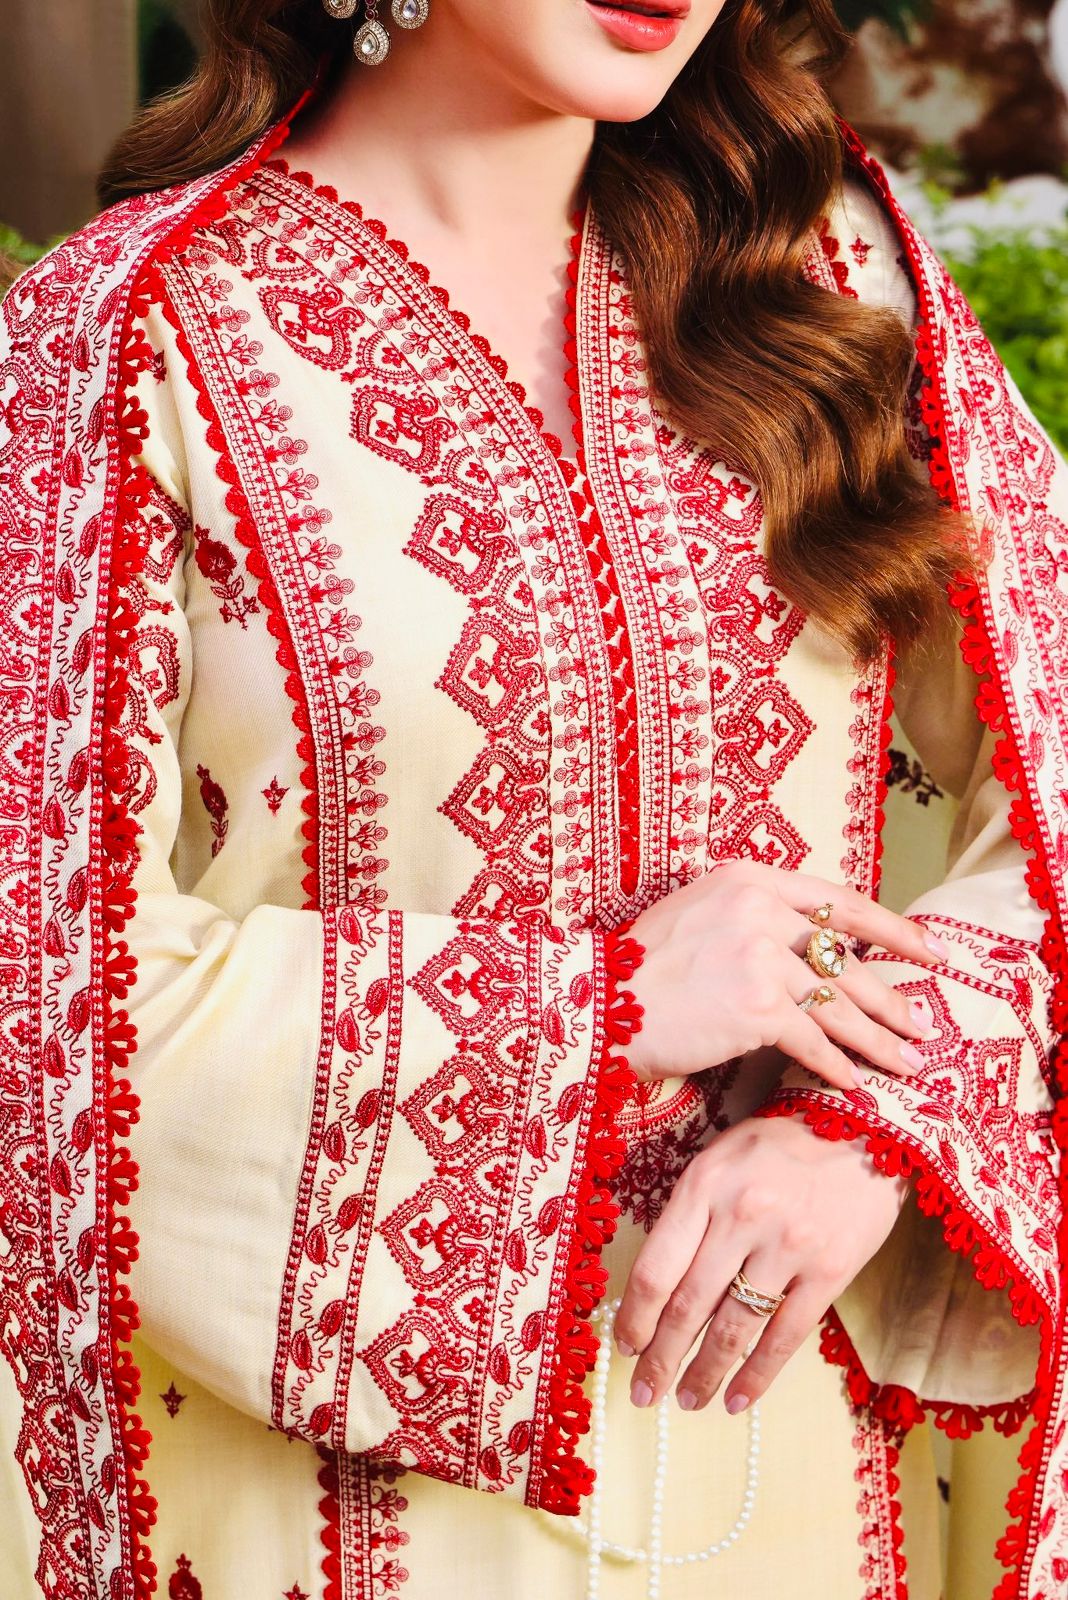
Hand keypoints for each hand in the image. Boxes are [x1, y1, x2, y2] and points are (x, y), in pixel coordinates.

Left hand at [614, 1114, 906, 1413]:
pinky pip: (786, 1335)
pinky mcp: (831, 1270)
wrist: (867, 1128)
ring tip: (685, 1400)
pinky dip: (757, 1375)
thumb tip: (659, 1289)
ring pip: (734, 1328)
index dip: (635, 1318)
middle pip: (689, 1306)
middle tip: (642, 1395)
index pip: (657, 1268)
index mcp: (705, 1185)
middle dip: (661, 1359)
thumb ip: (690, 1214)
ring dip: (704, 1373)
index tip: (625, 1346)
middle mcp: (743, 1216)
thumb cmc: (781, 1144)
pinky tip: (737, 1400)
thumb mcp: (722, 1158)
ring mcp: (789, 1246)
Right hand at [625, 860, 944, 1093]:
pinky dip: (835, 1065)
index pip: (841, 901)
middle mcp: (761, 908)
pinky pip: (812, 1040)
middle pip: (847, 959)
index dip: (893, 930)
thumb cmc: (639, 968)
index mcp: (750, 878)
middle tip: (922, 1024)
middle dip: (892, 998)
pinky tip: (853, 1084)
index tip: (930, 950)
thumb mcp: (699, 915)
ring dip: (877, 1040)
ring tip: (906, 1063)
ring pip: (838, 1004)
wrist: (596, 1002)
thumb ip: (754, 918)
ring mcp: (761, 956)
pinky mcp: (757, 1005)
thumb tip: (813, 949)